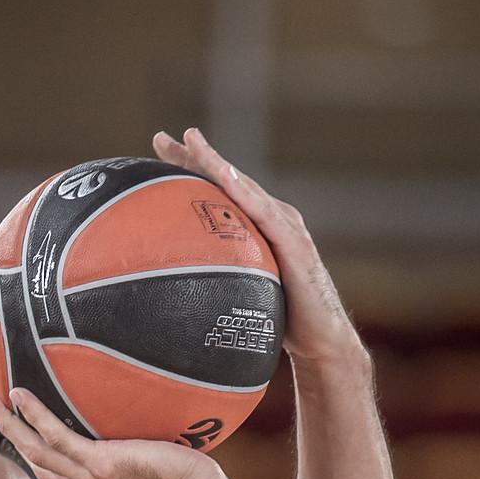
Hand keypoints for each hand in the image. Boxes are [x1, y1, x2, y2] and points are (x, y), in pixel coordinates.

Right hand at [0, 387, 224, 478]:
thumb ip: (155, 469)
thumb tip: (155, 449)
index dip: (44, 460)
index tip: (30, 440)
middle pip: (43, 467)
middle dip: (16, 441)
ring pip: (39, 453)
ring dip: (13, 428)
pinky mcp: (99, 464)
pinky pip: (56, 438)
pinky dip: (34, 416)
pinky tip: (20, 395)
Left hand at [152, 126, 363, 369]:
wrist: (320, 340)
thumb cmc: (279, 320)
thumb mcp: (238, 293)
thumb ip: (214, 278)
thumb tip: (168, 290)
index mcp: (256, 226)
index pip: (218, 190)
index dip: (190, 168)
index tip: (158, 149)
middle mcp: (272, 217)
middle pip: (228, 179)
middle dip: (195, 156)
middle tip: (160, 138)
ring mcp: (286, 227)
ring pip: (244, 188)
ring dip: (217, 163)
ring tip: (191, 143)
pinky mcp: (296, 244)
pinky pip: (265, 213)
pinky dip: (244, 192)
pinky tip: (225, 175)